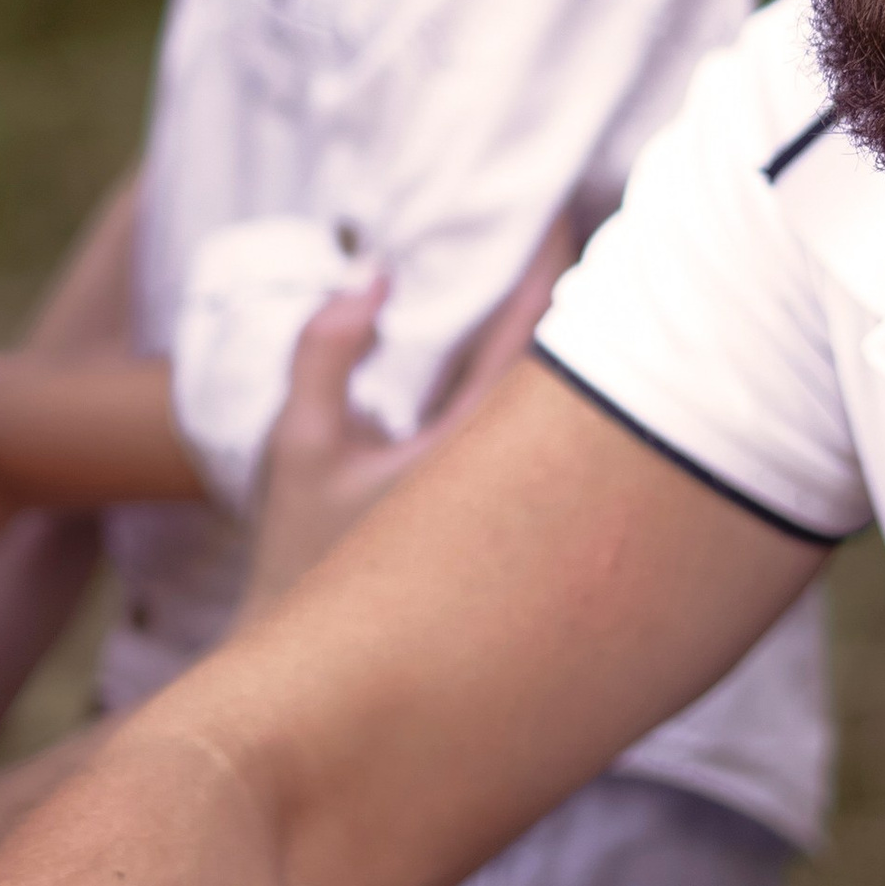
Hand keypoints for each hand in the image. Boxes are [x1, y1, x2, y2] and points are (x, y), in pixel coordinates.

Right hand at [241, 217, 578, 612]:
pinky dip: (547, 384)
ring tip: (572, 271)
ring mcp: (524, 509)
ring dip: (569, 341)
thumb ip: (326, 353)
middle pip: (575, 371)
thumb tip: (372, 277)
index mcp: (473, 451)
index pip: (533, 338)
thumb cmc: (302, 559)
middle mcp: (517, 481)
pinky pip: (547, 437)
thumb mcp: (300, 445)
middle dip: (583, 295)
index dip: (548, 267)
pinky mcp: (516, 529)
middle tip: (584, 224)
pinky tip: (542, 355)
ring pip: (568, 408)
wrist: (318, 675)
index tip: (556, 210)